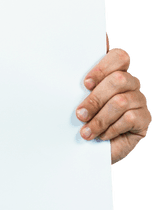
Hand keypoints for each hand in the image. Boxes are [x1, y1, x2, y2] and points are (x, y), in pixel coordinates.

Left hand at [76, 46, 150, 164]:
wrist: (87, 152)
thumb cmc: (81, 123)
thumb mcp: (76, 102)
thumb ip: (78, 87)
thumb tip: (66, 73)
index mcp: (113, 73)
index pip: (119, 57)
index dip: (102, 68)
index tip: (85, 84)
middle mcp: (129, 84)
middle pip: (119, 79)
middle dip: (95, 99)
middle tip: (80, 114)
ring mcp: (138, 100)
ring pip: (121, 101)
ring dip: (100, 119)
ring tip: (86, 132)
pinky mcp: (144, 119)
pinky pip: (130, 118)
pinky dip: (111, 129)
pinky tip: (102, 136)